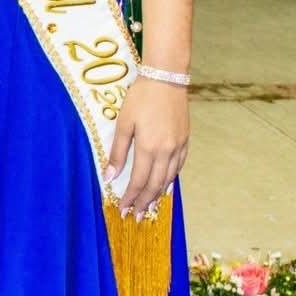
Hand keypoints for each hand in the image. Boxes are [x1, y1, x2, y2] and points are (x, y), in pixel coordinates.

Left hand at [106, 77, 188, 218]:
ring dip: (158, 195)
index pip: (139, 181)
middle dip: (144, 202)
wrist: (166, 79)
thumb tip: (110, 176)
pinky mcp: (185, 140)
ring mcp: (178, 146)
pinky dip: (170, 180)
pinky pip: (178, 167)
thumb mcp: (123, 123)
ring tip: (149, 207)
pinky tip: (164, 186)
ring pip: (168, 178)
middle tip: (135, 216)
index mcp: (149, 148)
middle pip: (155, 185)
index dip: (130, 197)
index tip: (123, 209)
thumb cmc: (141, 98)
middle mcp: (166, 151)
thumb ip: (117, 151)